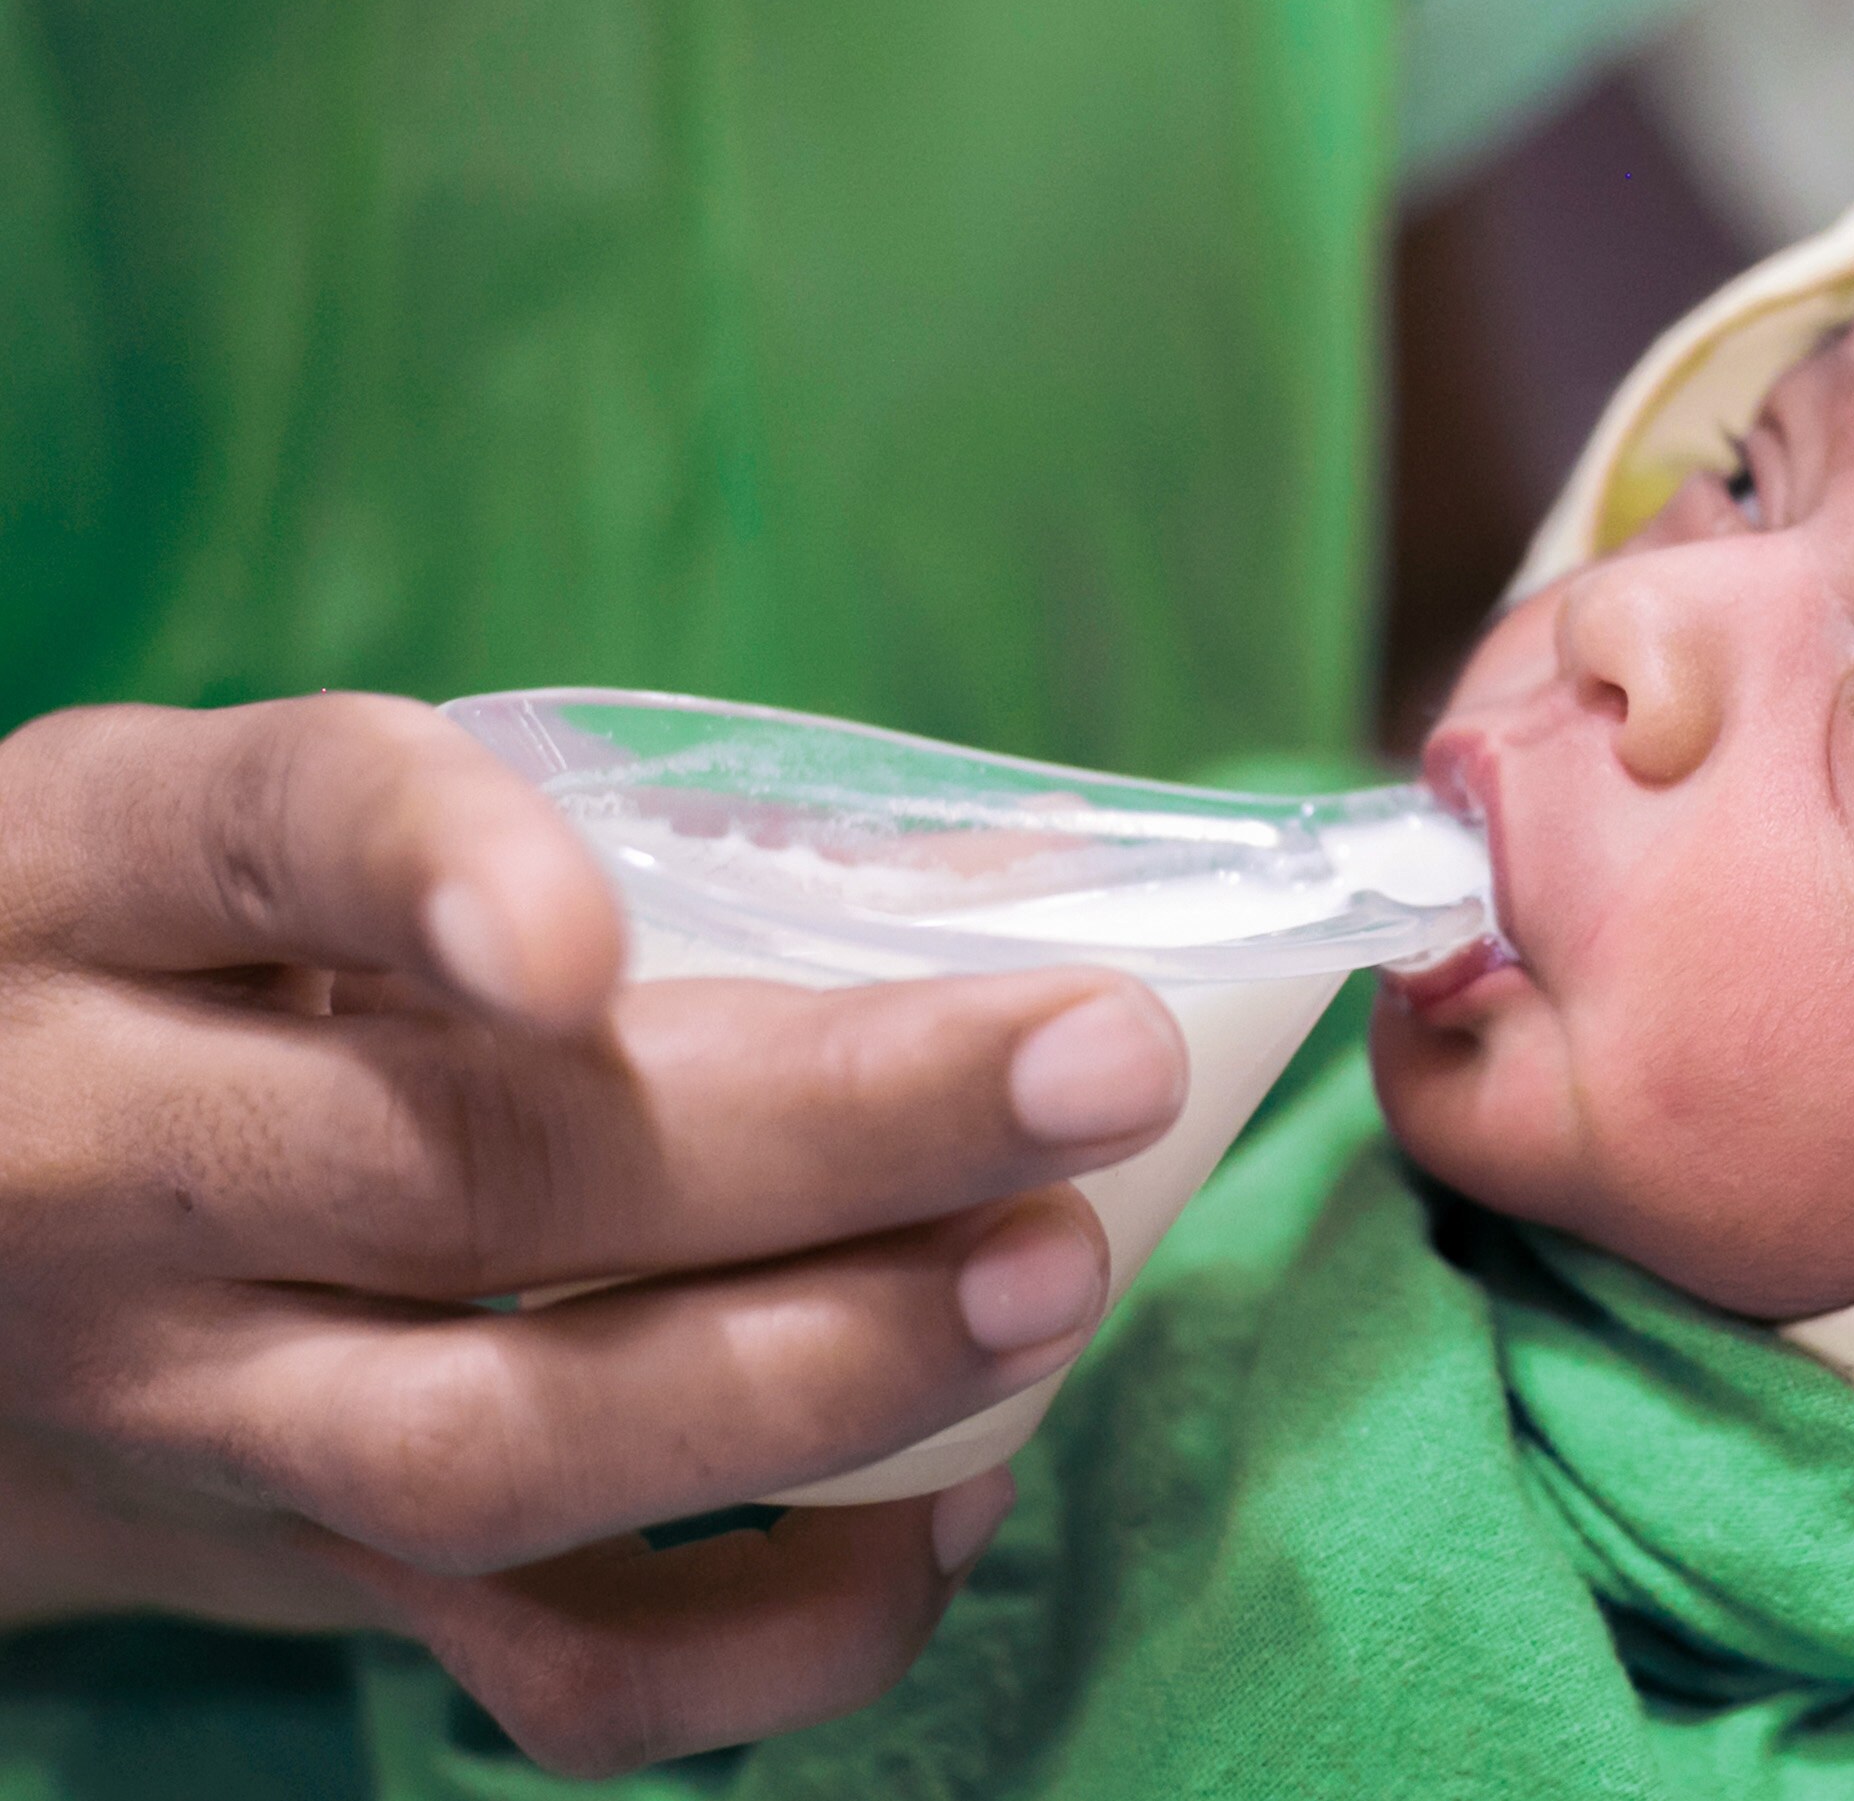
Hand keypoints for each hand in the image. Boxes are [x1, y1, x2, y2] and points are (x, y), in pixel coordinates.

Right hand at [0, 696, 1190, 1773]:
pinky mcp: (303, 1584)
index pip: (255, 841)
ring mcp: (195, 1413)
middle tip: (1098, 1062)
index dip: (419, 875)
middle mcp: (114, 1165)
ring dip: (822, 1375)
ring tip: (1056, 1278)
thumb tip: (1018, 876)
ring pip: (495, 1443)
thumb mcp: (276, 839)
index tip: (585, 937)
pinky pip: (544, 1670)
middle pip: (462, 1176)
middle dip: (821, 1130)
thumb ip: (531, 838)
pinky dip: (783, 1620)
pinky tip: (958, 1499)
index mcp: (101, 891)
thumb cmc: (189, 977)